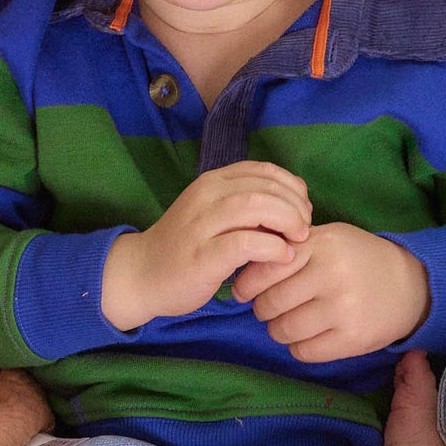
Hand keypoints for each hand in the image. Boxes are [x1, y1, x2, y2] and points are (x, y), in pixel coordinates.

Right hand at [101, 162, 310, 331]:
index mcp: (211, 183)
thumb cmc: (185, 248)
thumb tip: (291, 205)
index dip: (291, 185)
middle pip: (264, 186)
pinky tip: (283, 257)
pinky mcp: (203, 255)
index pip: (262, 170)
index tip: (303, 207)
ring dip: (287, 220)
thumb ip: (244, 206)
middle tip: (304, 227)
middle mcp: (206, 196)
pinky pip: (246, 243)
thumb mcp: (213, 215)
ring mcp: (202, 225)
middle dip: (294, 205)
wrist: (140, 275)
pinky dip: (272, 248)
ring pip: (256, 206)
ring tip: (298, 238)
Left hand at [230, 222, 429, 360]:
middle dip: (263, 309)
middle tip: (271, 307)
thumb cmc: (358, 260)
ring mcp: (343, 309)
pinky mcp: (353, 339)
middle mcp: (332, 275)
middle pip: (269, 304)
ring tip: (291, 321)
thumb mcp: (328, 239)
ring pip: (283, 330)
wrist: (411, 285)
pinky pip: (303, 352)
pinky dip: (299, 347)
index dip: (247, 284)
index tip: (244, 291)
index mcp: (322, 245)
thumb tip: (243, 265)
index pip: (265, 269)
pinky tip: (310, 335)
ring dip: (279, 330)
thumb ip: (290, 246)